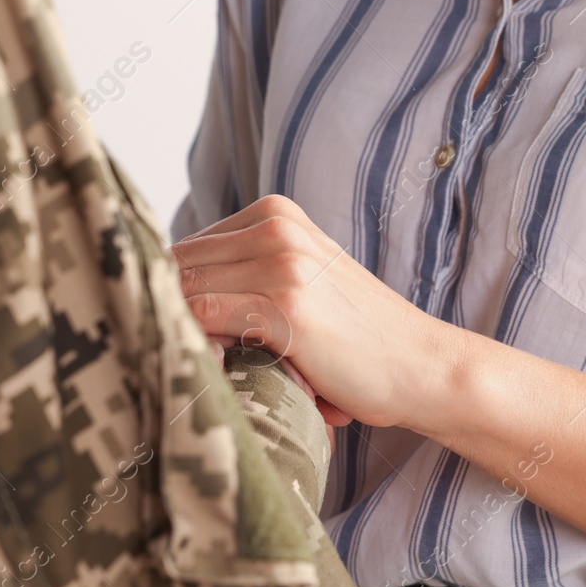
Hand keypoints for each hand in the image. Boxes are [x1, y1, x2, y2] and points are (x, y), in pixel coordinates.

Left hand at [173, 195, 458, 428]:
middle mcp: (274, 226)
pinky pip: (202, 318)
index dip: (172, 298)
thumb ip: (245, 277)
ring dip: (186, 335)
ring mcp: (280, 261)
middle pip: (176, 267)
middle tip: (202, 361)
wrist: (422, 366)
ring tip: (223, 370)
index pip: (184, 249)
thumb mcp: (303, 283)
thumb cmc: (358, 339)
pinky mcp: (285, 303)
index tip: (184, 337)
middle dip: (173, 314)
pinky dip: (197, 346)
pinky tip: (227, 372)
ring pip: (183, 292)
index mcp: (275, 214)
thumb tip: (163, 302)